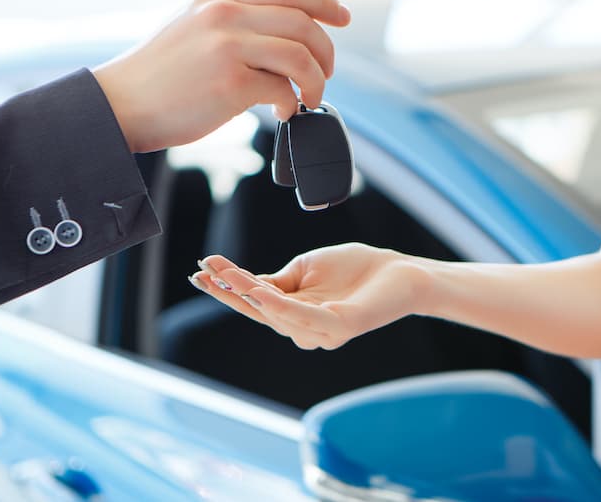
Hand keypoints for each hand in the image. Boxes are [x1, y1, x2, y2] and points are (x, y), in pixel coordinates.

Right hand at [92, 0, 350, 152]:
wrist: (119, 106)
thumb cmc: (156, 79)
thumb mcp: (190, 30)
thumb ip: (230, 27)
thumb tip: (279, 44)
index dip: (322, 3)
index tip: (342, 17)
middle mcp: (224, 15)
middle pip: (302, 22)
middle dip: (325, 51)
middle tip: (325, 75)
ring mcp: (228, 47)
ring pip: (301, 55)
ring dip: (316, 80)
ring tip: (309, 98)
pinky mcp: (231, 82)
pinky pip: (283, 88)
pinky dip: (292, 103)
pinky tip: (283, 112)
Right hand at [189, 243, 420, 349]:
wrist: (399, 271)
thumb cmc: (355, 269)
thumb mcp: (305, 268)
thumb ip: (277, 281)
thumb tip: (247, 283)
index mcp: (295, 314)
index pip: (254, 302)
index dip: (228, 288)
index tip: (201, 269)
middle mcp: (305, 329)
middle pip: (259, 311)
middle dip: (229, 291)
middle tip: (203, 271)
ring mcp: (322, 332)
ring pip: (276, 315)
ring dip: (249, 294)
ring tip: (226, 275)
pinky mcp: (340, 327)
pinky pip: (304, 318)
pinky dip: (279, 306)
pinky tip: (259, 292)